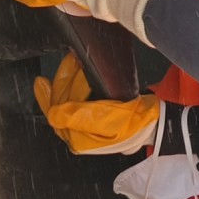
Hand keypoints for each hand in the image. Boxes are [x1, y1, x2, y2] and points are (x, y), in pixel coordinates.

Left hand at [36, 52, 159, 154]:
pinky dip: (73, 83)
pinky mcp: (91, 116)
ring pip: (66, 98)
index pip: (58, 112)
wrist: (154, 123)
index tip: (45, 79)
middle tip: (70, 60)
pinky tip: (74, 73)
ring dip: (67, 78)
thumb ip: (81, 117)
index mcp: (78, 139)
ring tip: (71, 62)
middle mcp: (76, 134)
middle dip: (64, 80)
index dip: (52, 93)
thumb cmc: (135, 122)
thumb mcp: (109, 120)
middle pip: (61, 103)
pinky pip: (74, 98)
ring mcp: (83, 125)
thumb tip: (54, 114)